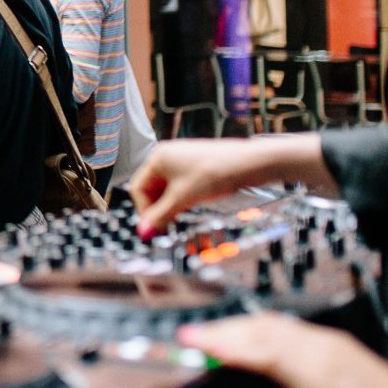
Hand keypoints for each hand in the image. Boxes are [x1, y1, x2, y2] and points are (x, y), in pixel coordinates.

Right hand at [131, 137, 306, 236]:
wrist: (249, 163)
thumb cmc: (216, 172)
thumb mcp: (183, 198)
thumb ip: (160, 216)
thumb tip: (143, 231)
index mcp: (157, 158)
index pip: (138, 188)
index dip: (144, 211)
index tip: (154, 228)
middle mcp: (167, 156)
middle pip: (151, 189)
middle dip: (158, 208)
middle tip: (168, 225)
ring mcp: (181, 159)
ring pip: (167, 188)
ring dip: (171, 204)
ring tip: (183, 214)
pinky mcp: (195, 165)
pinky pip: (180, 185)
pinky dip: (183, 197)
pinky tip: (193, 204)